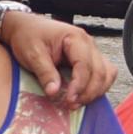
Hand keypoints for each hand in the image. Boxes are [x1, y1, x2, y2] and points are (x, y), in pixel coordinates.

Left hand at [0, 5, 117, 105]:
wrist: (25, 28)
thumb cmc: (28, 36)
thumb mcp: (32, 54)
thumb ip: (45, 73)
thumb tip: (54, 93)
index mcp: (75, 37)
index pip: (85, 65)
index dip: (79, 85)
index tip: (69, 100)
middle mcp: (88, 43)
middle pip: (100, 72)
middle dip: (88, 93)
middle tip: (71, 105)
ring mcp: (91, 51)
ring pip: (107, 74)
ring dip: (95, 92)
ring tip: (77, 103)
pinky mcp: (90, 59)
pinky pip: (104, 74)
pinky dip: (98, 87)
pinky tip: (83, 96)